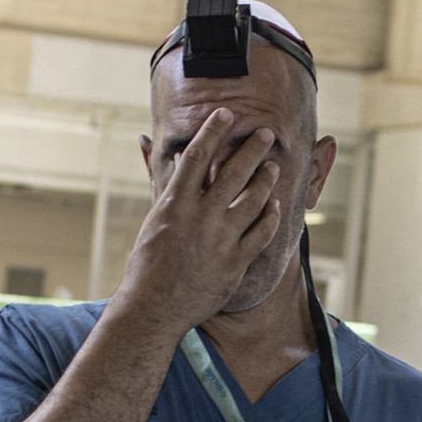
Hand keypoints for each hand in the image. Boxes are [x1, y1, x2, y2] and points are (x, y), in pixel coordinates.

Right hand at [112, 108, 289, 333]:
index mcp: (176, 204)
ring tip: (273, 166)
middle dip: (254, 148)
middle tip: (266, 133)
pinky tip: (274, 205)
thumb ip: (161, 180)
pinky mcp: (236, 263)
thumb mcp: (153, 218)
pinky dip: (270, 216)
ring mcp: (221, 240)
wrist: (154, 308)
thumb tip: (148, 142)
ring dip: (266, 179)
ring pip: (254, 200)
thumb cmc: (148, 263)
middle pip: (235, 172)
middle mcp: (201, 218)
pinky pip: (262, 233)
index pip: (199, 155)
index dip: (214, 130)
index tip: (227, 113)